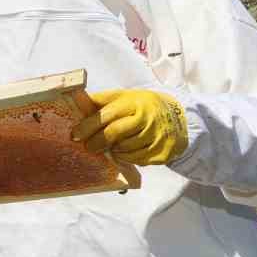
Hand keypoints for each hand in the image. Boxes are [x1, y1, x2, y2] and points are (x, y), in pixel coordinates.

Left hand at [71, 89, 188, 165]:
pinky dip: (127, 158)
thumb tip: (76, 100)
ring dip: (113, 150)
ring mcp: (157, 137)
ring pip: (124, 149)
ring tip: (111, 146)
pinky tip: (125, 152)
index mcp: (135, 103)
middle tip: (89, 147)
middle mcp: (147, 119)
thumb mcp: (126, 97)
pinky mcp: (162, 152)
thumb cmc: (144, 107)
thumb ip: (102, 100)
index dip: (88, 126)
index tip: (76, 135)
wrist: (181, 118)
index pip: (107, 115)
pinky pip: (136, 160)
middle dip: (97, 142)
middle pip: (114, 134)